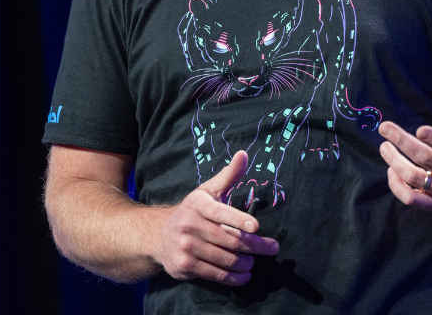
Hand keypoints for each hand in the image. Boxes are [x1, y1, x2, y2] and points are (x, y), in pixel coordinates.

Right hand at [152, 151, 279, 285]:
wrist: (158, 236)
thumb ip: (229, 175)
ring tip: (255, 262)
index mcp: (198, 204)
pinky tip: (244, 275)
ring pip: (226, 259)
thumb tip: (244, 154)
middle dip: (256, 246)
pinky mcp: (185, 266)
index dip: (239, 219)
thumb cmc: (193, 211)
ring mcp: (186, 247)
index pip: (221, 212)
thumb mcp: (207, 191)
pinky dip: (235, 278)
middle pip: (231, 240)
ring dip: (246, 263)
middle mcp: (190, 225)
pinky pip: (217, 275)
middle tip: (272, 248)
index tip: (256, 226)